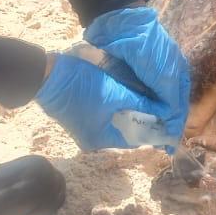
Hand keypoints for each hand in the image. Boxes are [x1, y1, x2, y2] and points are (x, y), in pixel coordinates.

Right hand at [36, 54, 166, 150]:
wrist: (46, 74)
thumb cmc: (80, 85)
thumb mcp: (114, 92)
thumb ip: (141, 102)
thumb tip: (166, 110)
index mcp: (101, 140)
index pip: (136, 138)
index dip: (153, 128)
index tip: (169, 117)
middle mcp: (93, 139)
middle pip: (126, 129)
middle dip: (143, 117)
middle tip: (161, 104)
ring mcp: (86, 127)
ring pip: (117, 120)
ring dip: (131, 109)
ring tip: (149, 97)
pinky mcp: (82, 114)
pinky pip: (107, 113)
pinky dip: (119, 104)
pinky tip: (130, 93)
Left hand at [85, 6, 190, 142]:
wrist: (119, 22)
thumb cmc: (147, 47)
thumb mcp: (164, 73)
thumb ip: (169, 97)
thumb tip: (171, 120)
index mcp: (176, 74)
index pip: (178, 105)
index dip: (174, 124)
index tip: (168, 145)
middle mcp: (162, 78)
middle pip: (164, 108)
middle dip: (160, 125)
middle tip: (153, 143)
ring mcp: (144, 78)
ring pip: (147, 105)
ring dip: (145, 119)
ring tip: (139, 136)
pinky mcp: (126, 77)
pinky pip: (132, 99)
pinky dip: (132, 111)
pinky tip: (127, 121)